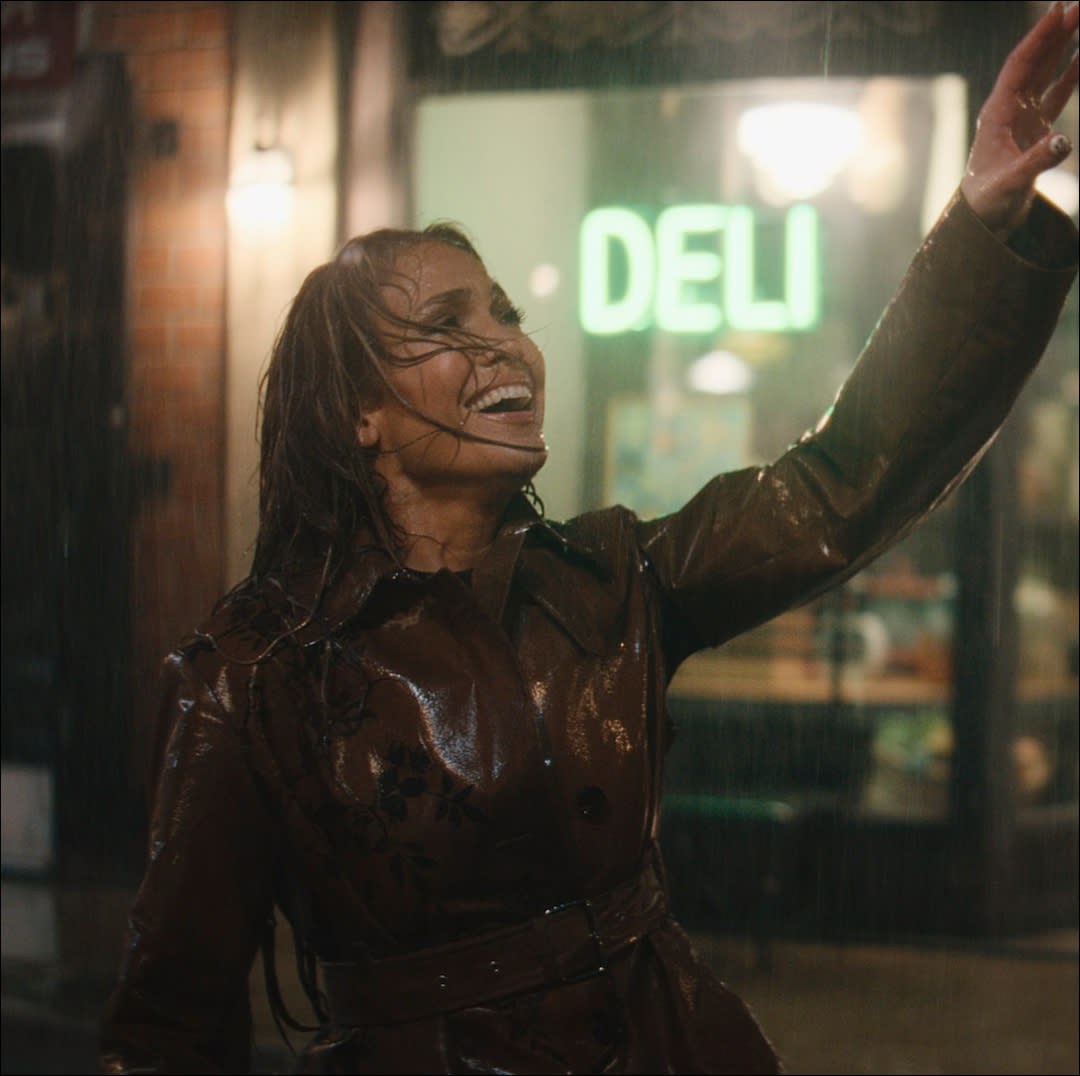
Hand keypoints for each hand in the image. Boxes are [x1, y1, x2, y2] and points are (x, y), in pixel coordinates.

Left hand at [961, 1, 1078, 237]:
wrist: (984, 219)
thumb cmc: (989, 202)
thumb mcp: (1011, 183)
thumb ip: (1037, 162)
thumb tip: (1063, 141)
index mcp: (997, 114)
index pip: (1020, 66)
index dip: (1040, 38)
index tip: (1059, 11)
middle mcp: (1007, 110)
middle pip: (1033, 62)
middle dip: (1054, 33)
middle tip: (1078, 6)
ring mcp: (1020, 117)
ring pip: (1043, 73)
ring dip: (1061, 47)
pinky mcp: (1033, 128)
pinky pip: (1054, 94)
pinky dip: (1069, 75)